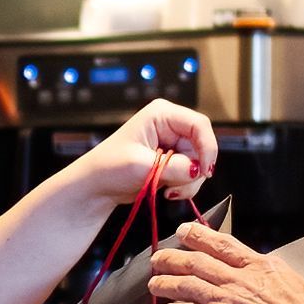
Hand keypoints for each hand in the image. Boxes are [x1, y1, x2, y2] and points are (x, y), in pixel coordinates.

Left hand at [66, 99, 216, 211]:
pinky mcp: (172, 160)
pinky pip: (191, 173)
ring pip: (199, 163)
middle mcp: (170, 125)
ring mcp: (172, 143)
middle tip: (178, 187)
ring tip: (167, 190)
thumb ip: (174, 167)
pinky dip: (184, 185)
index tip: (204, 171)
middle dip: (195, 170)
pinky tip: (166, 189)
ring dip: (188, 181)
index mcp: (161, 114)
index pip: (199, 125)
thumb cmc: (108, 168)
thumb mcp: (141, 165)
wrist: (95, 186)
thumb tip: (198, 170)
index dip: (207, 147)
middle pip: (202, 146)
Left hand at [148, 223, 303, 303]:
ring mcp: (226, 300)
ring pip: (186, 285)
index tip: (185, 231)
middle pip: (197, 261)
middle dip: (173, 257)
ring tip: (153, 283)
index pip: (225, 245)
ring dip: (166, 283)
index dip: (201, 236)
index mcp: (263, 267)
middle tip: (159, 257)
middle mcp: (240, 279)